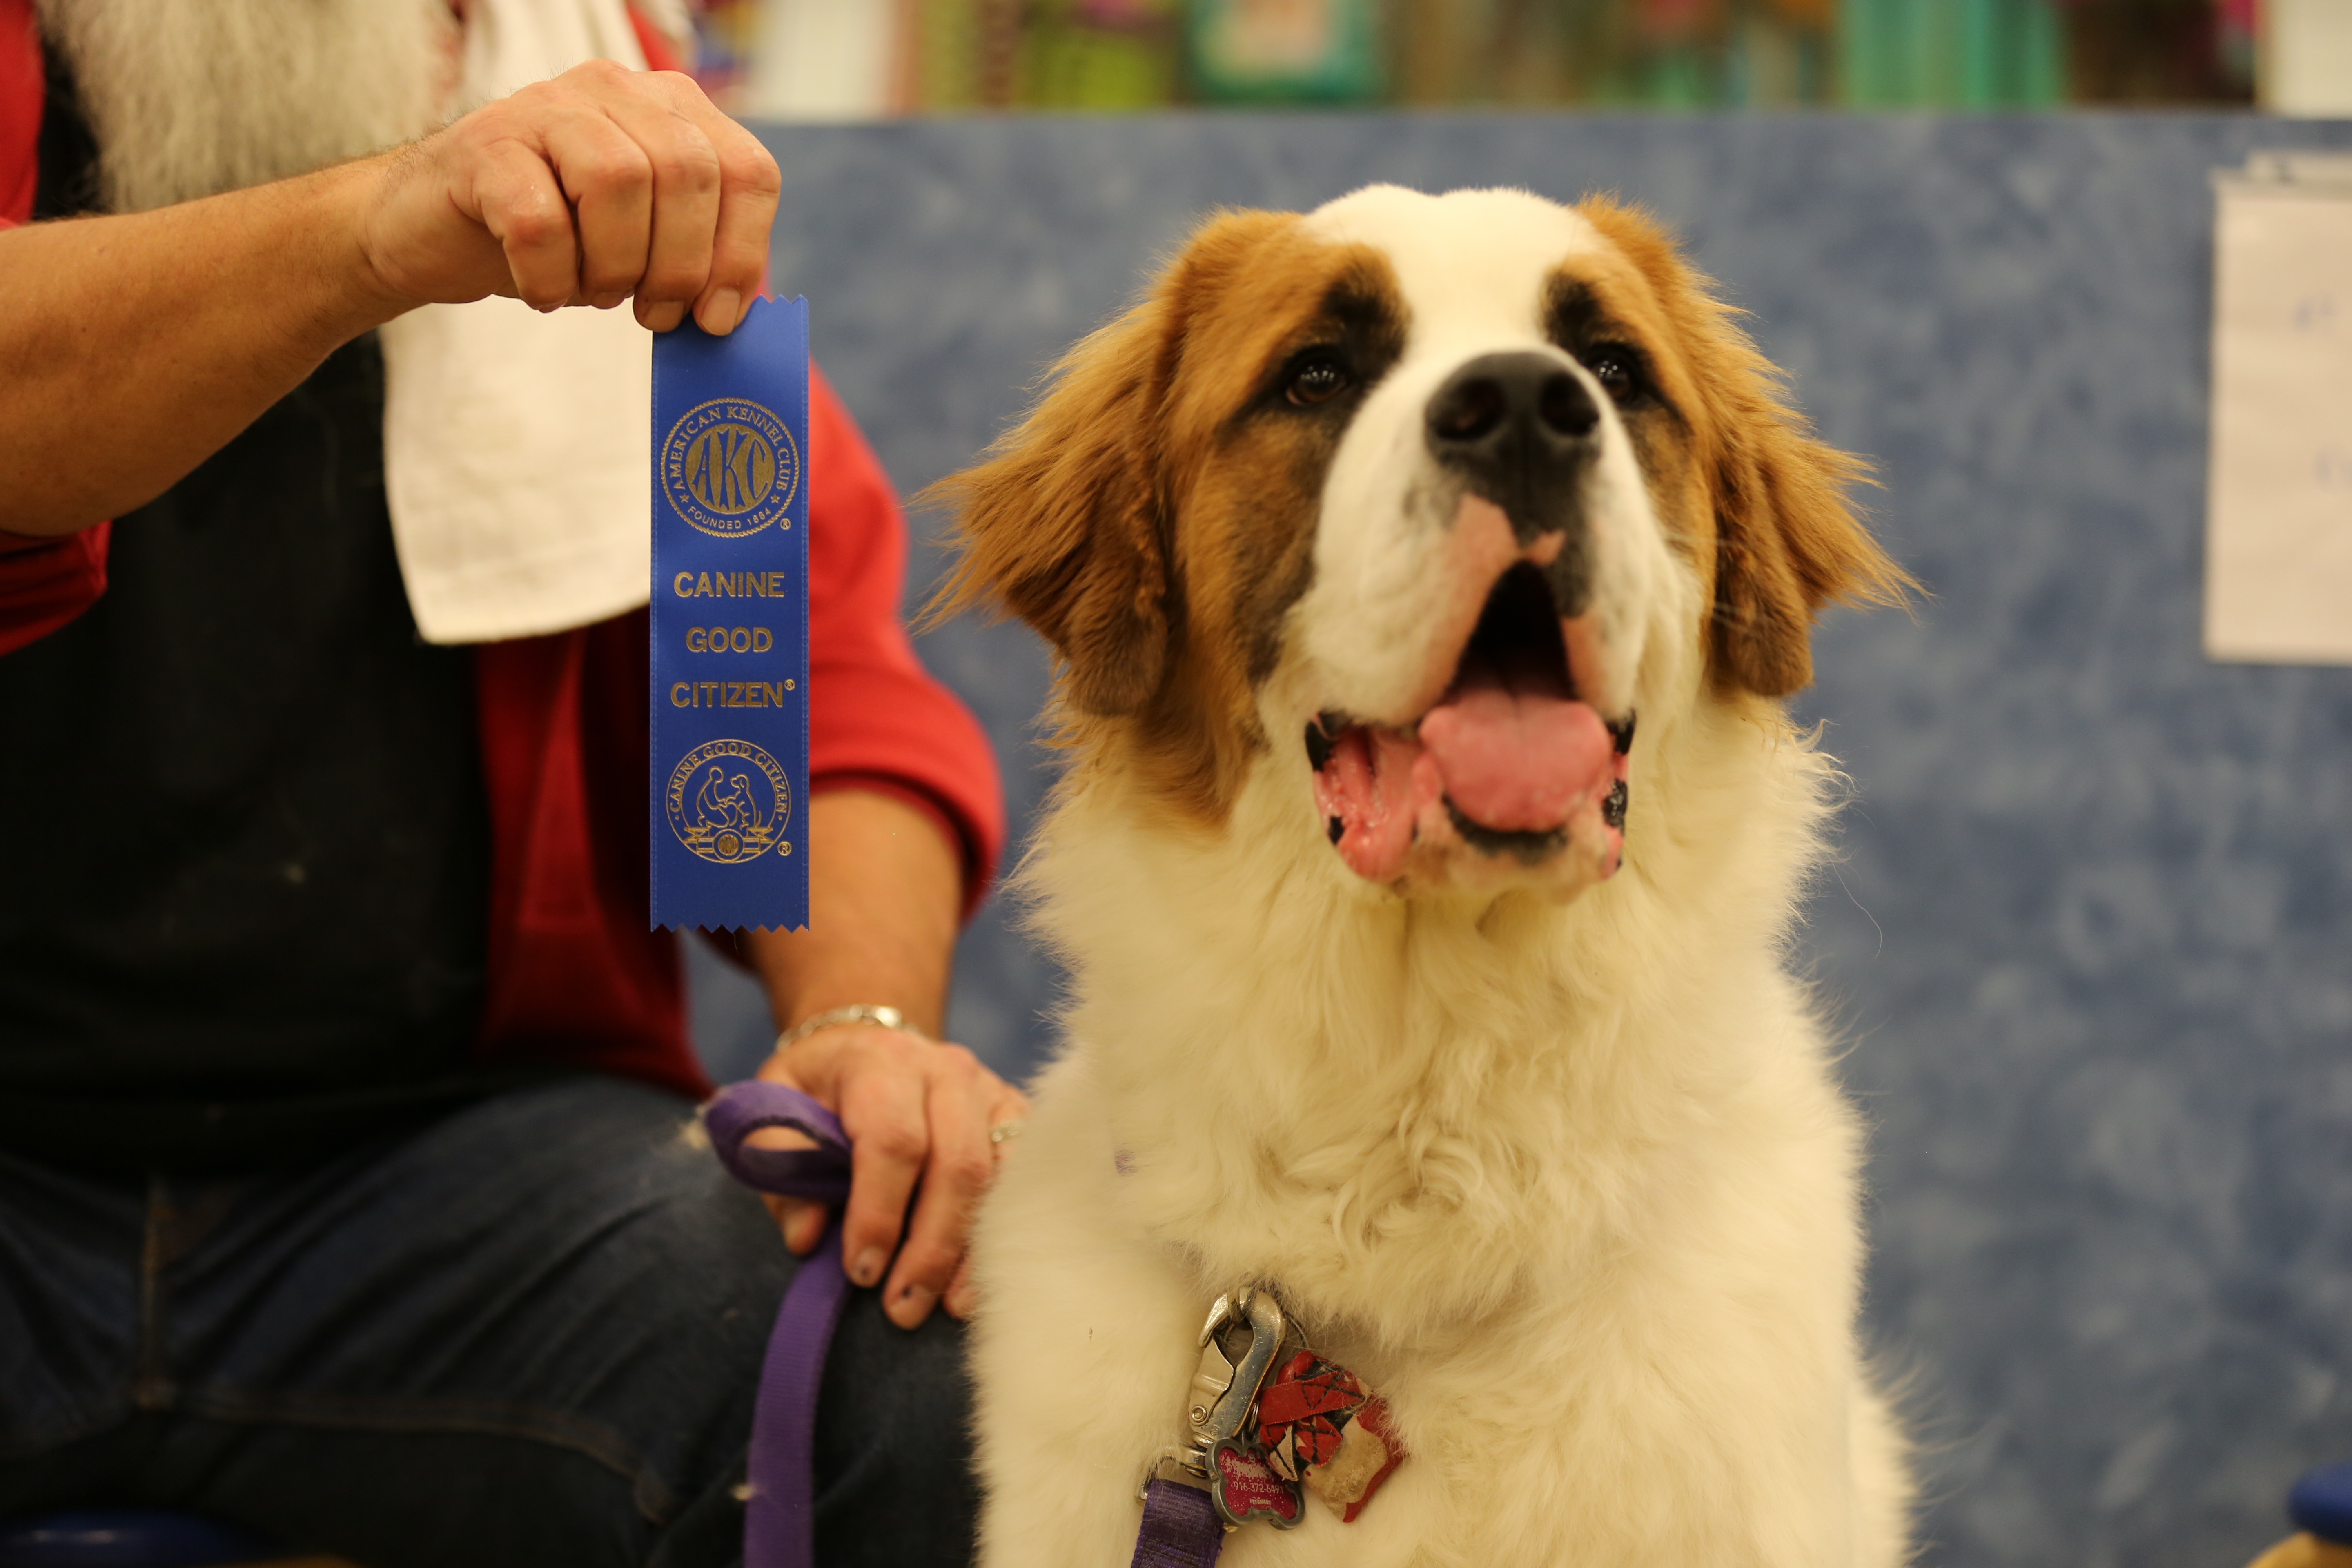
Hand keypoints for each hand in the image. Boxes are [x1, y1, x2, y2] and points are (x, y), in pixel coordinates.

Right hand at [354, 58, 778, 332]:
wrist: (437, 229)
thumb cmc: (554, 239)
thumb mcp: (643, 247)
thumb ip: (695, 261)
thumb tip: (730, 313)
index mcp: (670, 110)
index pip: (747, 171)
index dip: (742, 253)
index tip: (715, 316)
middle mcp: (615, 90)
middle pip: (688, 171)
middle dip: (680, 265)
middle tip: (652, 312)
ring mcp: (546, 106)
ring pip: (619, 181)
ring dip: (615, 265)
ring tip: (593, 292)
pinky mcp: (484, 144)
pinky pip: (538, 219)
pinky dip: (549, 275)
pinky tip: (542, 290)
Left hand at [757, 1023, 1028, 1328]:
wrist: (868, 1042)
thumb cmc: (817, 1086)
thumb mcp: (772, 1106)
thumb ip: (780, 1165)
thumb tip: (806, 1238)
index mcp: (880, 1062)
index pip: (892, 1139)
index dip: (879, 1211)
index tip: (861, 1271)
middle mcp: (945, 1070)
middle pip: (956, 1163)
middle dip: (931, 1246)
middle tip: (903, 1307)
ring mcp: (988, 1090)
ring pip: (999, 1175)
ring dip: (975, 1248)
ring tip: (951, 1307)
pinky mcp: (1015, 1113)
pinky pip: (1026, 1177)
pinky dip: (1008, 1230)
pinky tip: (986, 1275)